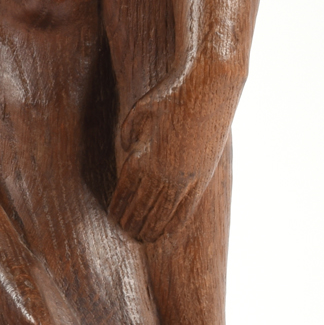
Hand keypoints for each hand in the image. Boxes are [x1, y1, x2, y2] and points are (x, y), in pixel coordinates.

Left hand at [108, 78, 228, 246]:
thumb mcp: (140, 111)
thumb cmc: (170, 93)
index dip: (119, 211)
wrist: (209, 85)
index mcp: (143, 157)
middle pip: (142, 210)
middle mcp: (163, 172)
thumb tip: (127, 150)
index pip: (125, 195)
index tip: (115, 220)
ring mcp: (186, 177)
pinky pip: (187, 208)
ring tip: (143, 239)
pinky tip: (167, 232)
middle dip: (132, 225)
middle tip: (126, 234)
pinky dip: (175, 223)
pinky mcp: (203, 175)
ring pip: (164, 215)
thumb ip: (129, 134)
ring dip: (151, 229)